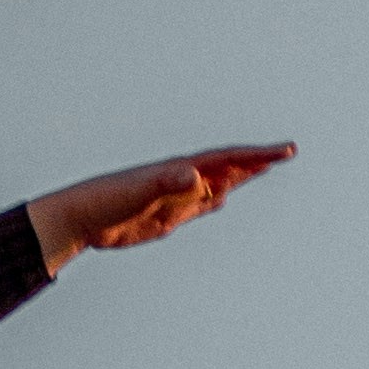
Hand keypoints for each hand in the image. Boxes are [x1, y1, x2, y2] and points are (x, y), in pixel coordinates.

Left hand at [27, 143, 294, 266]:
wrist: (82, 217)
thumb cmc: (109, 200)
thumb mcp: (142, 190)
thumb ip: (169, 182)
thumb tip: (196, 177)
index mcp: (181, 170)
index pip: (228, 159)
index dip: (258, 155)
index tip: (285, 151)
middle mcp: (182, 180)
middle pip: (228, 167)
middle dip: (257, 161)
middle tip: (286, 152)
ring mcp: (176, 197)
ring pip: (216, 184)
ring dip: (240, 177)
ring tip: (263, 169)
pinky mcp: (166, 216)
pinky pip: (197, 206)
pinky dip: (213, 201)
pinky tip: (222, 200)